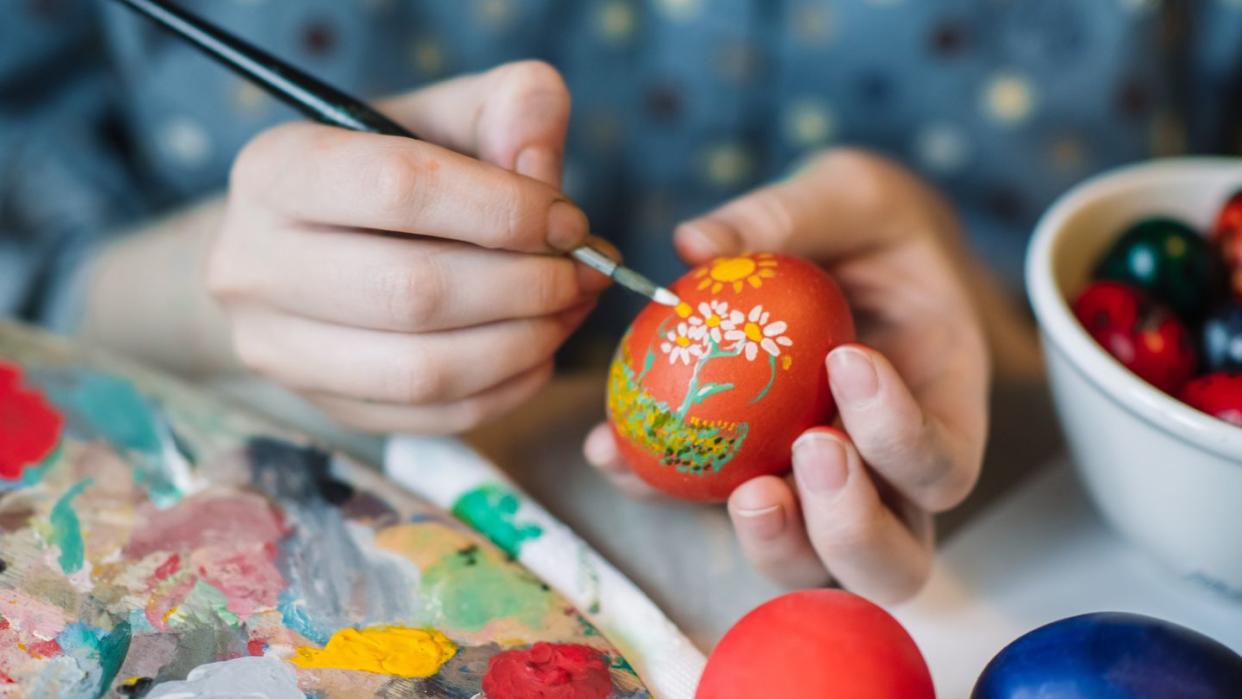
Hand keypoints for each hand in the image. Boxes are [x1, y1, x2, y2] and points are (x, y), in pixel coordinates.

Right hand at [208, 61, 609, 433]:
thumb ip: (504, 110)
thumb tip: (545, 169)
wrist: (299, 247)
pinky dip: (505, 390)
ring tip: (570, 311)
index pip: (400, 187)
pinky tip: (538, 352)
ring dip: (524, 344)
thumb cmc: (382, 173)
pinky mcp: (320, 406)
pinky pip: (431, 417)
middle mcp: (254, 265)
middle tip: (587, 274)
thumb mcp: (438, 117)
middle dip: (526, 285)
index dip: (504, 208)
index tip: (570, 222)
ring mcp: (278, 350)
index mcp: (276, 169)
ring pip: (423, 371)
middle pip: (414, 291)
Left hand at [583, 150, 989, 602]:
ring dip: (773, 540)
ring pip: (813, 564)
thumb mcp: (849, 193)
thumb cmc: (867, 222)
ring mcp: (819, 488)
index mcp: (941, 404)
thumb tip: (695, 241)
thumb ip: (790, 214)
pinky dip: (660, 491)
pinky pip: (708, 505)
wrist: (844, 248)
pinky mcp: (750, 475)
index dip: (901, 436)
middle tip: (802, 450)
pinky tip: (611, 448)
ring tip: (733, 486)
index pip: (942, 462)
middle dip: (850, 528)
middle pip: (894, 559)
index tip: (847, 359)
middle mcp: (888, 471)